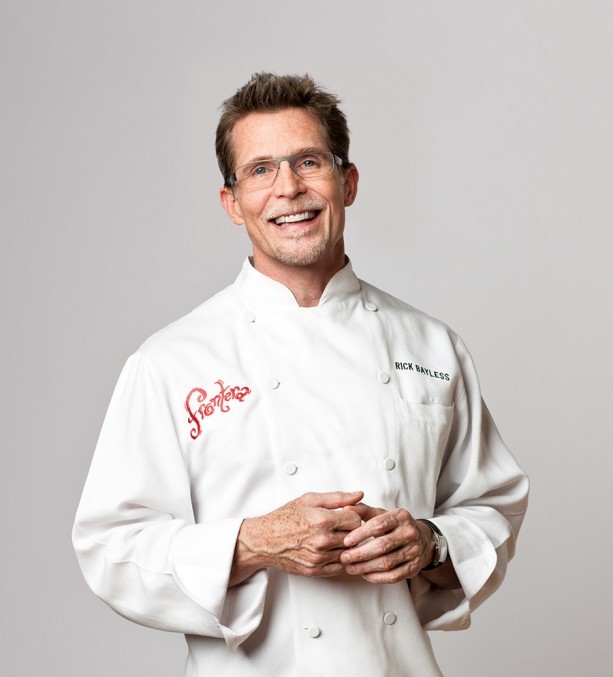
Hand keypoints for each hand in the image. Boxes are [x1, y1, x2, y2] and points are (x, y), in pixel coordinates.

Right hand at [230, 491, 363, 584]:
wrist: (264, 540)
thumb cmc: (284, 518)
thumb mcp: (309, 499)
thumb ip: (337, 497)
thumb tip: (358, 495)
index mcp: (323, 520)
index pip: (356, 520)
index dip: (353, 515)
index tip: (345, 515)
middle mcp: (323, 541)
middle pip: (354, 537)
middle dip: (349, 530)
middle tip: (338, 525)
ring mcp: (319, 558)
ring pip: (347, 552)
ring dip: (343, 545)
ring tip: (331, 536)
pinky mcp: (315, 570)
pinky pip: (339, 567)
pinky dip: (336, 558)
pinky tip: (327, 548)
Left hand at [340, 503, 432, 583]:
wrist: (423, 539)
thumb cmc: (395, 526)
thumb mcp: (382, 514)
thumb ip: (364, 511)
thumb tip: (346, 510)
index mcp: (401, 516)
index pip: (378, 525)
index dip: (360, 534)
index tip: (346, 541)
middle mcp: (410, 533)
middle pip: (382, 546)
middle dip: (360, 553)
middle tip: (344, 557)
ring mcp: (414, 551)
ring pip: (387, 563)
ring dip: (365, 567)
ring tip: (350, 567)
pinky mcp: (414, 568)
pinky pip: (393, 576)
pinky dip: (377, 577)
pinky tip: (365, 574)